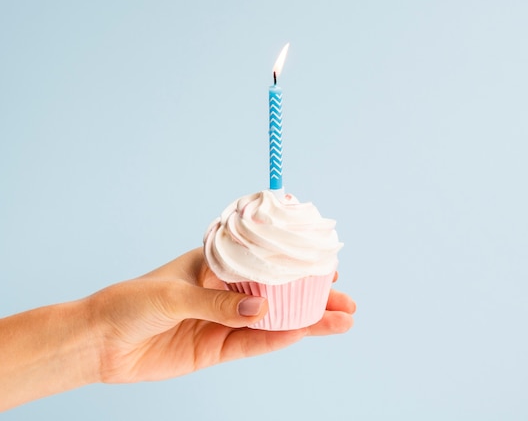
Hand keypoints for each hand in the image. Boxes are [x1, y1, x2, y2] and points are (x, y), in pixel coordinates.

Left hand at [89, 248, 355, 383]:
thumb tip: (261, 309)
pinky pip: (254, 344)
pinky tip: (305, 334)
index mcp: (217, 264)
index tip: (328, 264)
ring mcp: (224, 320)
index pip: (265, 259)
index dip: (298, 262)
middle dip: (313, 296)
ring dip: (307, 320)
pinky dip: (280, 340)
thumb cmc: (131, 301)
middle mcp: (226, 291)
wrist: (101, 342)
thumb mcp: (174, 294)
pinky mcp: (217, 348)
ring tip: (341, 320)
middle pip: (279, 292)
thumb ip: (218, 302)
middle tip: (347, 301)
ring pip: (274, 319)